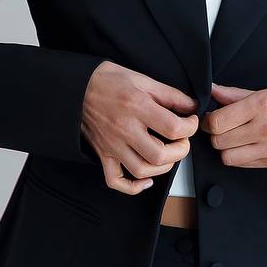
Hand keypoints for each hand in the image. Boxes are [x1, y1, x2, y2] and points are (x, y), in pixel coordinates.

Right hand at [80, 61, 200, 194]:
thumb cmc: (107, 81)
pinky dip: (133, 187)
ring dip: (163, 168)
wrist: (75, 87)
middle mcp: (124, 129)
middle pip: (160, 155)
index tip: (190, 122)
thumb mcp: (142, 79)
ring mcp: (112, 145)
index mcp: (137, 107)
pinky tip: (146, 180)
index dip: (190, 127)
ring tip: (168, 155)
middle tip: (182, 140)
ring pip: (141, 170)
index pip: (173, 128)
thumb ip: (170, 94)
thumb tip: (191, 106)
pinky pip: (115, 180)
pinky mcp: (102, 154)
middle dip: (180, 151)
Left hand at [202, 82, 266, 169]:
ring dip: (225, 147)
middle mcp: (265, 127)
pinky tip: (244, 145)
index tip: (210, 117)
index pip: (218, 121)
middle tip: (220, 127)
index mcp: (261, 105)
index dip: (208, 120)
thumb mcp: (266, 91)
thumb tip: (212, 90)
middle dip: (215, 134)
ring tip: (232, 137)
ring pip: (227, 156)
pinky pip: (242, 164)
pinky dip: (238, 156)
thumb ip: (235, 94)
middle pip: (219, 140)